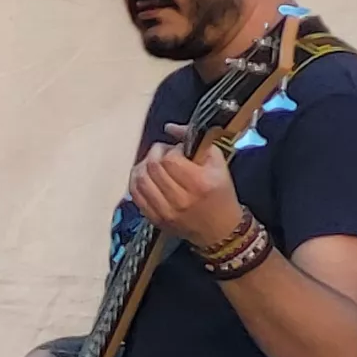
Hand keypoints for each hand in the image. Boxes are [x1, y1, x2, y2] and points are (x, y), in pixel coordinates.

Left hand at [129, 123, 246, 251]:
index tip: (178, 151)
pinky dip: (136, 181)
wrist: (220, 229)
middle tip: (163, 153)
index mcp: (200, 183)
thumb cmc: (220, 193)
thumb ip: (195, 140)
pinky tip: (143, 176)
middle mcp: (181, 199)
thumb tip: (170, 127)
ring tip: (153, 163)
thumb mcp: (217, 163)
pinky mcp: (155, 219)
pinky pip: (135, 196)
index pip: (170, 159)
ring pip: (140, 180)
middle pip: (153, 168)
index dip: (170, 149)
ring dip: (143, 166)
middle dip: (155, 154)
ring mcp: (166, 211)